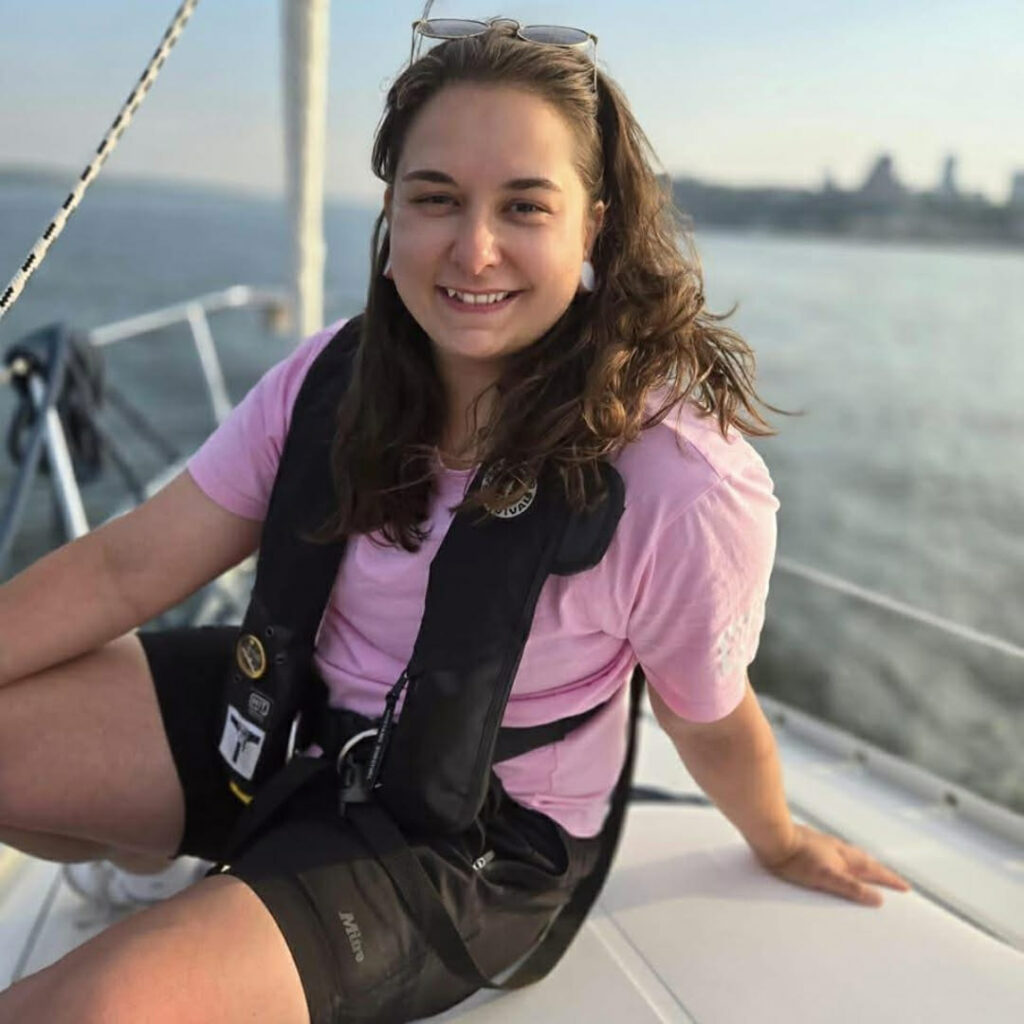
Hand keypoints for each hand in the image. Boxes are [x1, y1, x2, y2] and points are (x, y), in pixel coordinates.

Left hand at [755, 823, 911, 906]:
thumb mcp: (825, 876)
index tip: (906, 888)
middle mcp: (836, 849)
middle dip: (879, 872)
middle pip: (864, 861)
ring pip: (849, 855)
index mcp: (844, 858)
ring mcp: (823, 845)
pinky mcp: (808, 843)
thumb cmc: (795, 858)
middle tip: (892, 879)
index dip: (889, 880)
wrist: (771, 836)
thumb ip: (851, 887)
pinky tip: (833, 859)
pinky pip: (832, 852)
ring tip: (867, 869)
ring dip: (861, 864)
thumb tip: (878, 898)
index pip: (873, 871)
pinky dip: (841, 858)